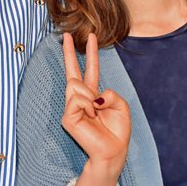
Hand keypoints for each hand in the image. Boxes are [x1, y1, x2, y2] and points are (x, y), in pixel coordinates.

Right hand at [61, 33, 130, 174]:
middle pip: (72, 71)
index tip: (91, 37)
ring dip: (91, 98)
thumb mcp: (121, 105)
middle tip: (65, 34)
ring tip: (95, 113)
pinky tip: (90, 117)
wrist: (113, 151)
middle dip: (69, 52)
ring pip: (77, 86)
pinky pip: (77, 99)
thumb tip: (92, 95)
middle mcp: (80, 99)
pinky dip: (87, 106)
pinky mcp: (67, 116)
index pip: (90, 70)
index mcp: (94, 95)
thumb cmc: (117, 131)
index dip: (91, 54)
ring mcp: (71, 107)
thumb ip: (110, 93)